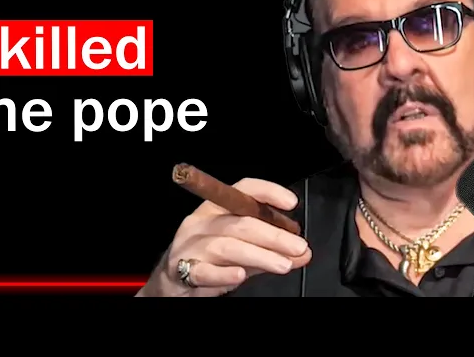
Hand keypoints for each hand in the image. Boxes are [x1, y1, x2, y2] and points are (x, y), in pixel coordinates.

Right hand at [136, 178, 311, 296]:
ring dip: (260, 255)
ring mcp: (190, 245)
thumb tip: (303, 253)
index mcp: (216, 208)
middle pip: (240, 222)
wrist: (171, 283)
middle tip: (298, 247)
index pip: (242, 190)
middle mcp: (201, 222)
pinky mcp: (182, 270)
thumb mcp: (241, 250)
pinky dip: (223, 274)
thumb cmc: (208, 259)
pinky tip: (241, 276)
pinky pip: (204, 271)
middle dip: (274, 235)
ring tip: (283, 265)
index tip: (290, 203)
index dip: (268, 192)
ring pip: (228, 245)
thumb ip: (270, 251)